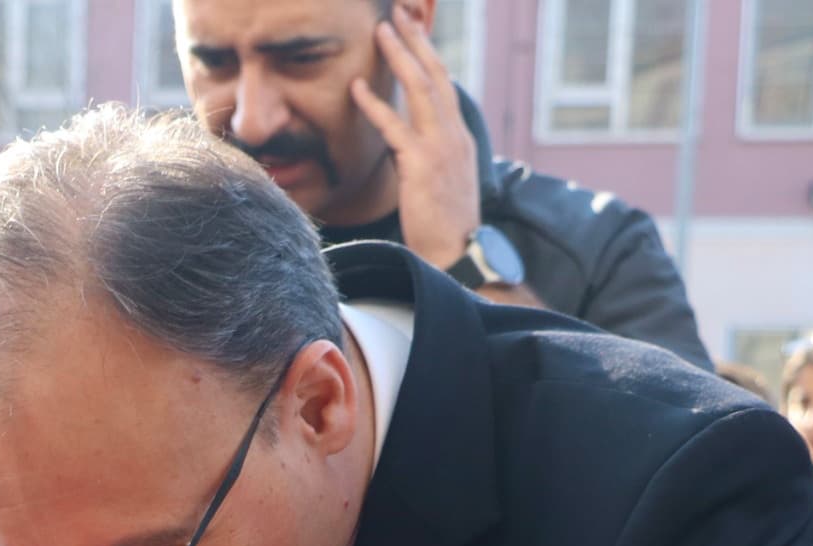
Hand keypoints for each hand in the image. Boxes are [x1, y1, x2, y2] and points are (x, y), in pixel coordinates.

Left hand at [352, 16, 481, 271]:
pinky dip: (374, 105)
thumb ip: (429, 159)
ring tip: (381, 30)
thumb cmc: (445, 228)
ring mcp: (440, 148)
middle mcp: (454, 136)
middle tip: (400, 13)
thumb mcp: (441, 186)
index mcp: (458, 139)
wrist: (457, 255)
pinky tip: (354, 88)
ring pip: (420, 89)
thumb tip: (410, 149)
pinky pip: (394, 127)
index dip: (428, 58)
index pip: (443, 88)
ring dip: (399, 56)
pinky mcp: (421, 165)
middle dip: (417, 41)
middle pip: (436, 75)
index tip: (414, 34)